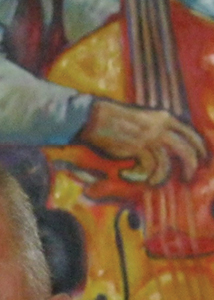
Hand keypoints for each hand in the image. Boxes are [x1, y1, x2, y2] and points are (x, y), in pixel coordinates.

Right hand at [79, 98, 205, 183]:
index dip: (199, 148)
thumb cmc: (117, 120)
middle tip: (187, 177)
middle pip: (185, 150)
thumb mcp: (145, 120)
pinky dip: (141, 174)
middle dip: (190, 166)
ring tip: (153, 181)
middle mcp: (161, 127)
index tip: (201, 159)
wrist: (97, 117)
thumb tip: (169, 148)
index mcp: (165, 118)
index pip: (191, 133)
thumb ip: (159, 129)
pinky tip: (130, 174)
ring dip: (160, 176)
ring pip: (166, 163)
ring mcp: (149, 137)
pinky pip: (147, 167)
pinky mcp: (137, 147)